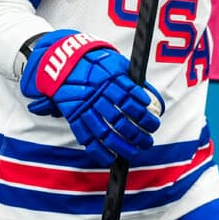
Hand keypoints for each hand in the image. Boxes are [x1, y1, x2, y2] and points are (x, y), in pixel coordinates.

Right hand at [19, 31, 163, 163]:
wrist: (65, 61)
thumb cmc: (96, 63)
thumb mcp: (116, 63)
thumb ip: (132, 80)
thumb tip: (151, 97)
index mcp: (110, 80)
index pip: (130, 101)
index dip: (143, 115)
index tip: (153, 123)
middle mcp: (97, 95)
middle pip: (119, 119)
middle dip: (136, 134)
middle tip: (147, 141)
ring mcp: (84, 107)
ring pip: (104, 131)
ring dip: (121, 145)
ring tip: (135, 151)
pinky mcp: (73, 116)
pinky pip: (85, 137)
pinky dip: (98, 151)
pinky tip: (111, 158)